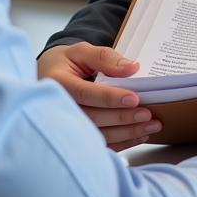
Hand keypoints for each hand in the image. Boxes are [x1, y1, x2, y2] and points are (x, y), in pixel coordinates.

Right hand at [37, 43, 161, 150]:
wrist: (46, 77)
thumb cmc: (64, 63)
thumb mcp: (80, 51)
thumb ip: (104, 57)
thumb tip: (132, 68)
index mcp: (56, 83)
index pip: (85, 93)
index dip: (110, 98)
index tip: (134, 99)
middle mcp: (57, 108)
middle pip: (93, 118)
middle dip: (122, 117)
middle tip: (148, 114)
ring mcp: (64, 127)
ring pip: (97, 135)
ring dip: (126, 133)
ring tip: (150, 125)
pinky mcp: (74, 138)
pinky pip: (99, 144)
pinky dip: (121, 143)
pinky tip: (138, 135)